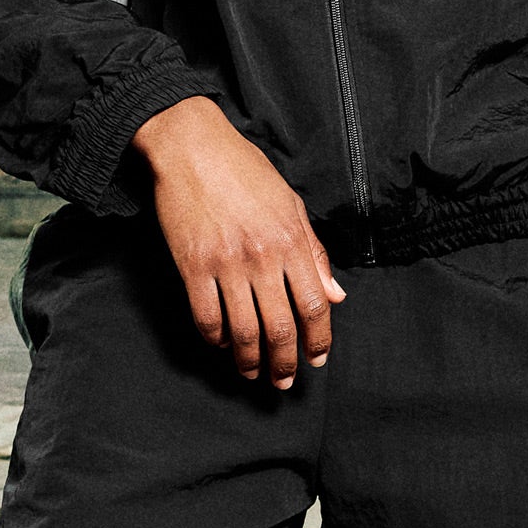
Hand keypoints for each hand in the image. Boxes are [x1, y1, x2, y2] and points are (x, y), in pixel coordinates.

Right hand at [132, 96, 345, 389]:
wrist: (191, 145)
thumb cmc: (243, 169)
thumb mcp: (289, 202)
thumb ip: (313, 251)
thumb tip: (336, 295)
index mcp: (290, 238)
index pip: (315, 304)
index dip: (319, 339)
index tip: (317, 358)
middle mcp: (262, 255)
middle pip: (280, 328)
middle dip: (285, 363)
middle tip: (285, 381)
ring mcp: (225, 262)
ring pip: (243, 332)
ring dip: (250, 362)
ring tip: (253, 373)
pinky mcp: (192, 265)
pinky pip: (206, 318)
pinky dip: (216, 340)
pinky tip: (223, 344)